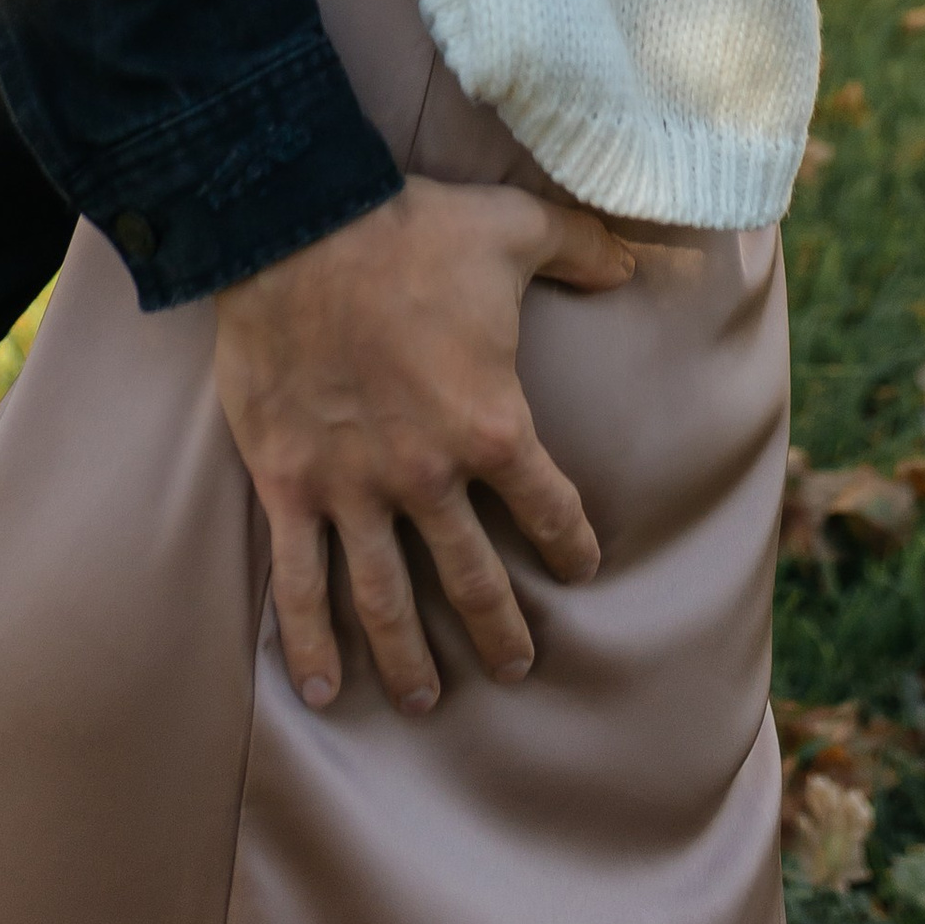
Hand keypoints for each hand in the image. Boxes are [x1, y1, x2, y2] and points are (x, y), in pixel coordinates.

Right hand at [213, 174, 636, 714]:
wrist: (296, 224)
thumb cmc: (409, 229)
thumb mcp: (514, 227)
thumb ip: (581, 247)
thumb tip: (635, 260)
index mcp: (490, 424)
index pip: (548, 506)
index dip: (571, 543)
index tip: (580, 568)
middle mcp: (427, 475)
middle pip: (472, 577)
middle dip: (499, 629)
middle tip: (516, 667)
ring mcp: (353, 488)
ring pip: (387, 599)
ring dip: (408, 658)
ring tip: (425, 699)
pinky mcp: (289, 484)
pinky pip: (300, 580)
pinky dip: (309, 641)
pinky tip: (320, 689)